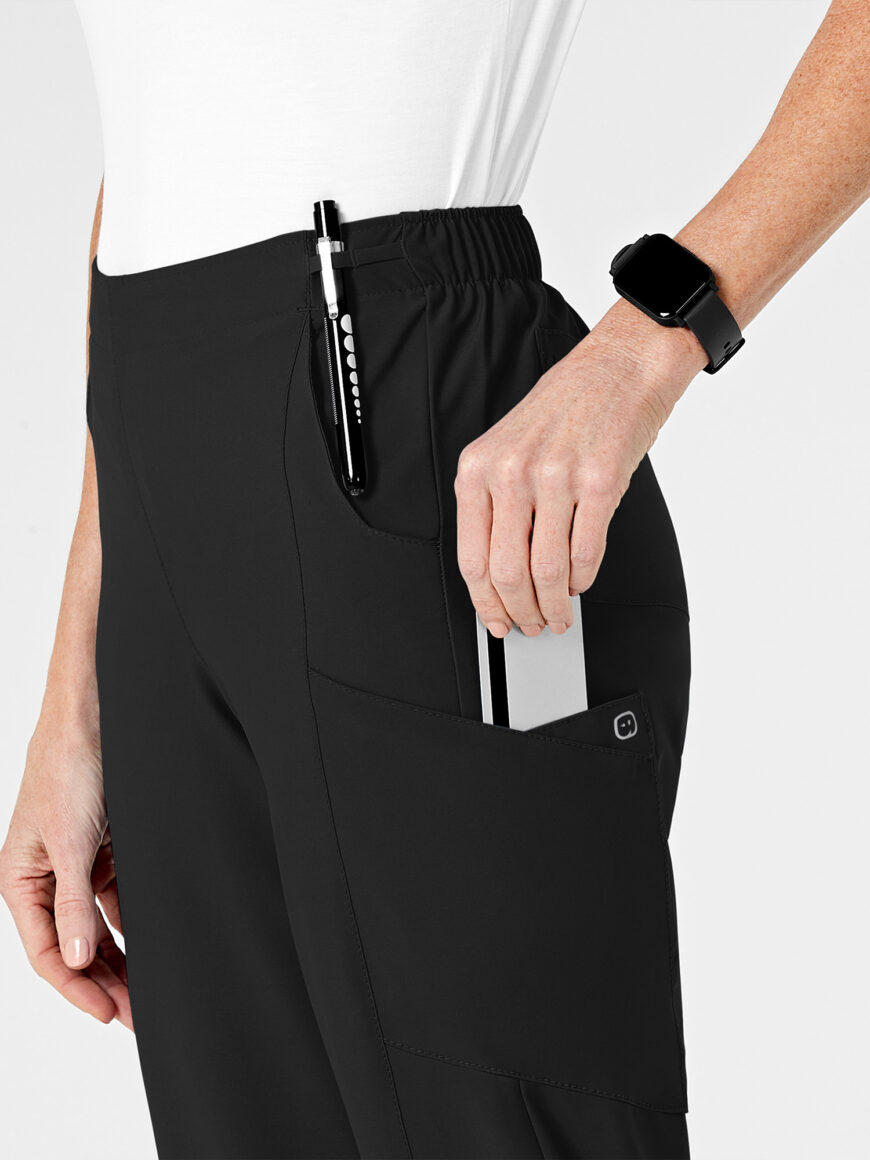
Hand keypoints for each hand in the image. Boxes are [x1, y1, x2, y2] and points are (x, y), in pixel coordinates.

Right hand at [0, 705, 131, 1029]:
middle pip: (74, 946)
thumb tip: (75, 961)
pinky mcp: (107, 850)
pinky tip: (152, 944)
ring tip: (148, 990)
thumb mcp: (69, 843)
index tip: (107, 1013)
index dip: (75, 988)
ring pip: (99, 927)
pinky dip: (134, 922)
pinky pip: (120, 898)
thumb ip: (73, 904)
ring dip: (121, 957)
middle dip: (103, 980)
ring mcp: (79, 866)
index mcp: (22, 881)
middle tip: (136, 1015)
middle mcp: (49, 879)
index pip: (47, 952)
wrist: (95, 718)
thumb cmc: (67, 770)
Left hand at [455, 303, 705, 636]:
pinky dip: (583, 579)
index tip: (495, 620)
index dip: (484, 602)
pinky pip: (586, 552)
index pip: (472, 558)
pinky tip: (580, 583)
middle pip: (507, 573)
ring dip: (554, 605)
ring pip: (547, 571)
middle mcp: (512, 472)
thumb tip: (499, 575)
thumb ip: (495, 505)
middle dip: (520, 612)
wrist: (618, 369)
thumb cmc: (566, 407)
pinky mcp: (600, 483)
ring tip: (559, 615)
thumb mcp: (507, 448)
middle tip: (531, 625)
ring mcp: (557, 478)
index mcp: (479, 468)